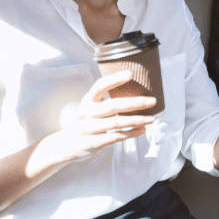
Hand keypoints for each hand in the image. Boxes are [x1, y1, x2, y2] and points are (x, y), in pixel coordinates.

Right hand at [35, 70, 156, 166]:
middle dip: (135, 103)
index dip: (114, 79)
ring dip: (137, 120)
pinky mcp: (94, 143)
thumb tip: (136, 90)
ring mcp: (89, 129)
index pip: (100, 86)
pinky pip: (116, 137)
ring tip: (151, 118)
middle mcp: (87, 113)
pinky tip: (143, 129)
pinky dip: (131, 133)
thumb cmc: (85, 122)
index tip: (130, 74)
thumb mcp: (90, 108)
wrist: (64, 145)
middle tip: (152, 101)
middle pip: (113, 106)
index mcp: (87, 101)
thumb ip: (106, 100)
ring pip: (117, 123)